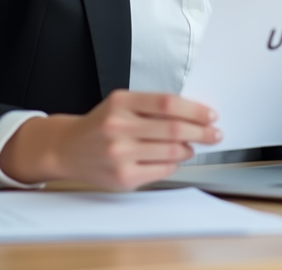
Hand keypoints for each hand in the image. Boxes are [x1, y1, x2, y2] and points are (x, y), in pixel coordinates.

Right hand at [0, 90, 221, 189]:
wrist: (67, 149)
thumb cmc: (100, 125)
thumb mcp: (120, 104)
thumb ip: (151, 106)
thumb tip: (193, 115)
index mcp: (121, 103)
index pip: (168, 103)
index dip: (195, 110)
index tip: (210, 115)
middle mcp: (119, 128)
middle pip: (174, 129)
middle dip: (202, 132)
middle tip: (214, 133)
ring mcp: (120, 155)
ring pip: (172, 152)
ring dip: (189, 149)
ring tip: (192, 146)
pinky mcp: (124, 177)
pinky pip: (162, 170)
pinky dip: (174, 163)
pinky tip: (174, 158)